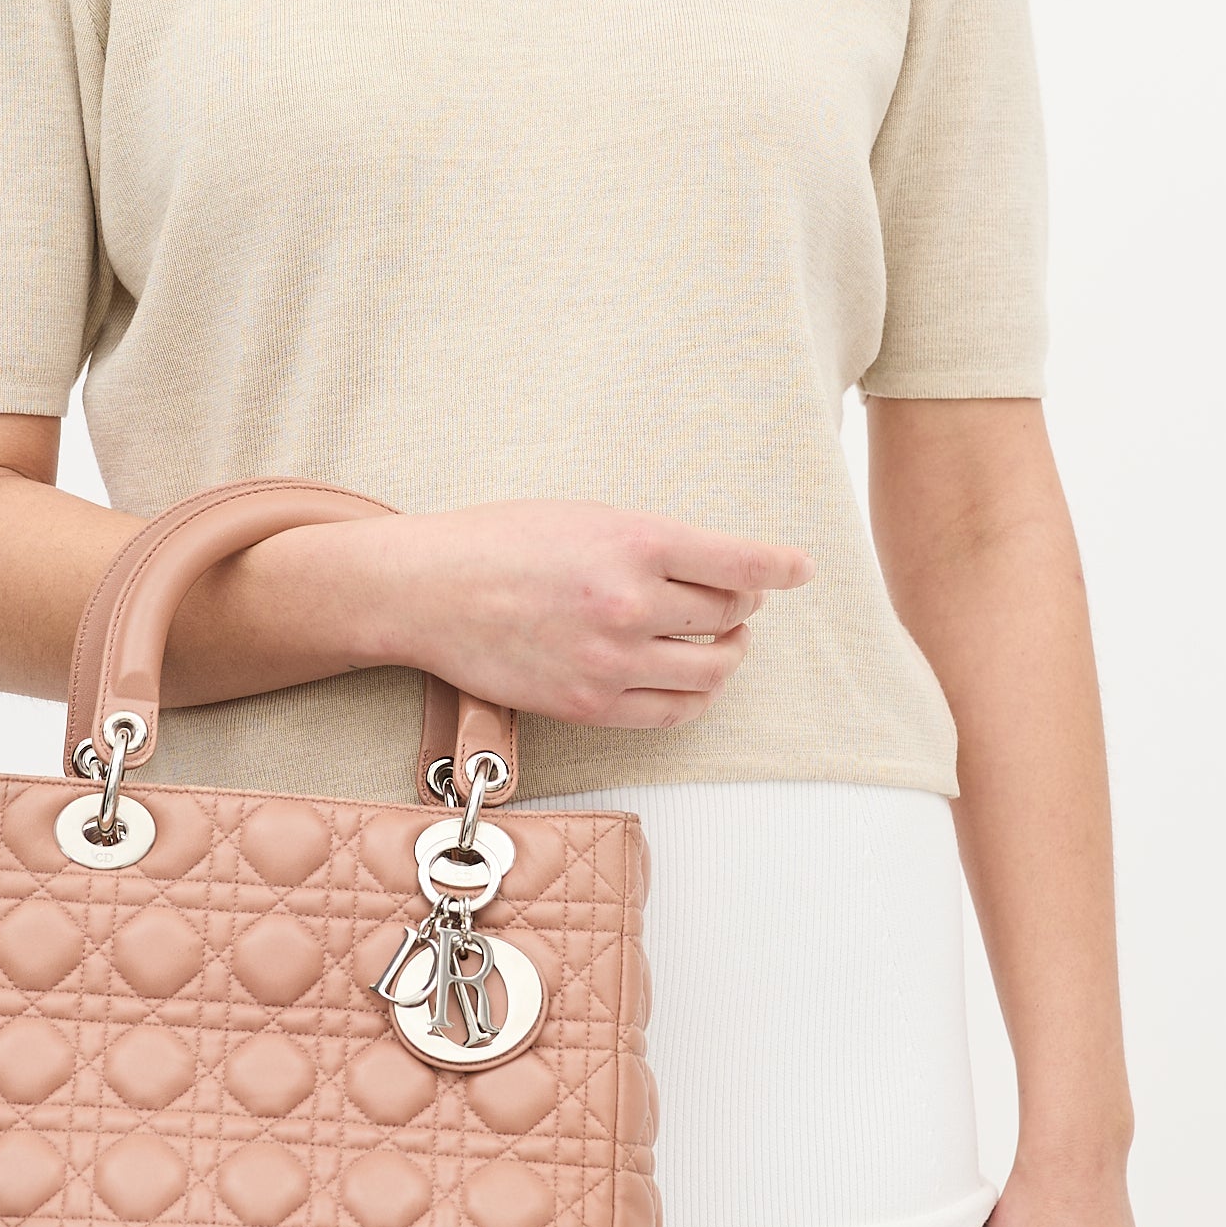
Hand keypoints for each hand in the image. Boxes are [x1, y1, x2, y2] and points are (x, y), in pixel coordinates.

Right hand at [285, 498, 814, 730]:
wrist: (428, 590)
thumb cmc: (501, 541)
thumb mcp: (587, 515)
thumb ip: (654, 542)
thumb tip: (718, 568)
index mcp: (634, 541)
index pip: (741, 563)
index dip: (781, 567)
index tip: (798, 569)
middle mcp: (629, 602)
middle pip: (730, 616)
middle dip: (742, 608)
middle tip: (735, 601)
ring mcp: (611, 660)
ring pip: (711, 670)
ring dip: (725, 655)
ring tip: (717, 642)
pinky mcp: (590, 704)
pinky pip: (673, 711)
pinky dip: (693, 695)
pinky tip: (687, 678)